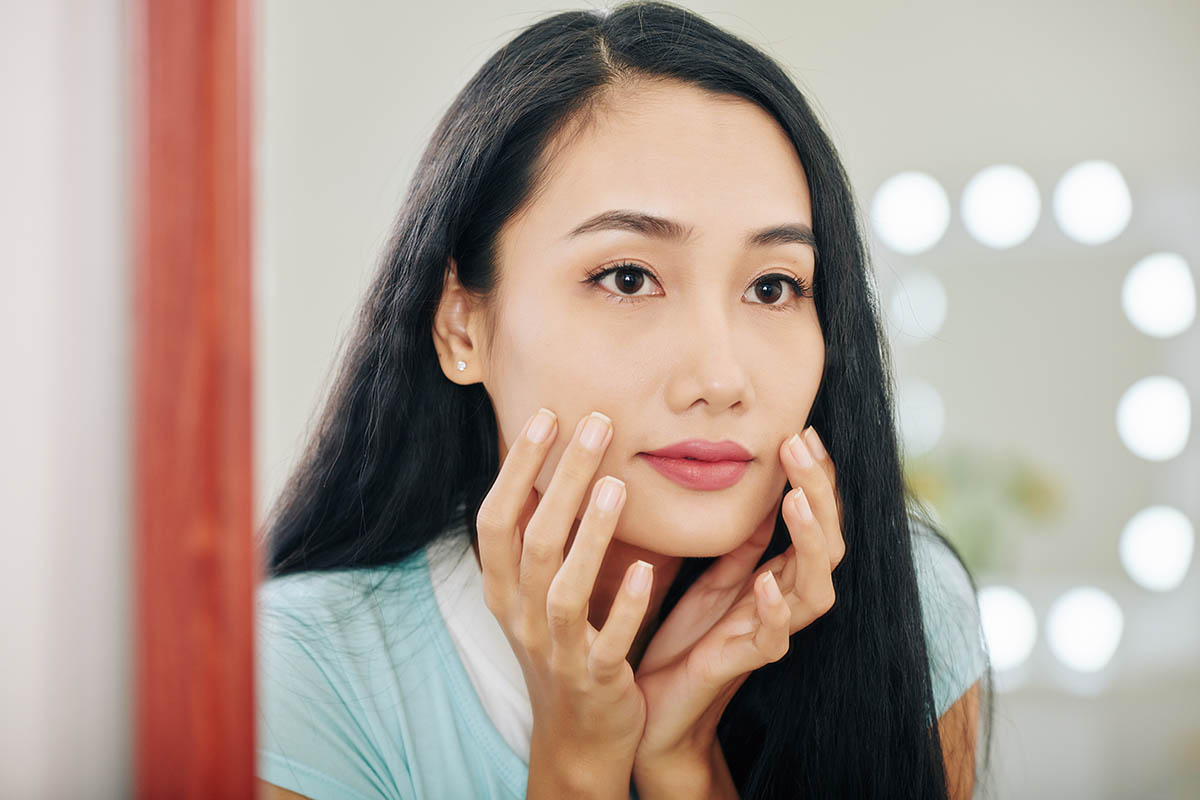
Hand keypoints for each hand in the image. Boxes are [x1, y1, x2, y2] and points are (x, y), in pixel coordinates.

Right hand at [475, 407, 651, 791]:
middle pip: (534, 541)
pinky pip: (606, 642)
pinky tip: (646, 570)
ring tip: (617, 486)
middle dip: (562, 480)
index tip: (547, 415)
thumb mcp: (535, 595)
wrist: (577, 738)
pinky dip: (623, 609)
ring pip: (564, 589)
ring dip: (589, 537)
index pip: (495, 519)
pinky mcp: (594, 681)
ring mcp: (555, 651)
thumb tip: (558, 462)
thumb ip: (542, 537)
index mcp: (502, 591)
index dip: (518, 468)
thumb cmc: (561, 648)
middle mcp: (520, 618)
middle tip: (597, 424)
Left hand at [631, 426, 845, 781]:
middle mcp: (785, 601)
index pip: (814, 519)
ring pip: (817, 589)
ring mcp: (770, 633)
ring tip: (795, 502)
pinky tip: (765, 583)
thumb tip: (762, 488)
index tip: (802, 431)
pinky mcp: (744, 663)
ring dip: (810, 542)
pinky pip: (774, 641)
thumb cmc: (687, 640)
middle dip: (819, 492)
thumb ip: (742, 541)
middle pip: (828, 544)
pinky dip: (775, 612)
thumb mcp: (713, 576)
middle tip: (799, 445)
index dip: (816, 477)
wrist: (654, 706)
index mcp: (778, 574)